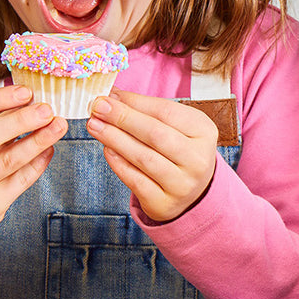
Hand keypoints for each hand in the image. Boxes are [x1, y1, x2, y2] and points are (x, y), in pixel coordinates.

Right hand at [0, 84, 67, 249]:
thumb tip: (29, 99)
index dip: (0, 99)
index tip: (27, 91)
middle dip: (22, 120)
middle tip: (47, 110)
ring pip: (9, 160)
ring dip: (39, 140)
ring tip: (59, 125)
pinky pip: (20, 181)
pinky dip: (39, 163)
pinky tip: (50, 149)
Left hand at [87, 90, 219, 222]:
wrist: (192, 192)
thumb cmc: (179, 150)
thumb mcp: (176, 126)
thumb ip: (148, 111)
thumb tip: (112, 97)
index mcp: (204, 132)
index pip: (167, 112)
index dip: (136, 102)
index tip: (111, 95)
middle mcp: (198, 159)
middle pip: (156, 134)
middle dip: (123, 118)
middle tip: (98, 107)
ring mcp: (183, 184)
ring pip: (144, 158)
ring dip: (115, 139)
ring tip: (94, 125)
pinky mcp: (165, 203)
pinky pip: (136, 181)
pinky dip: (118, 163)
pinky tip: (106, 149)